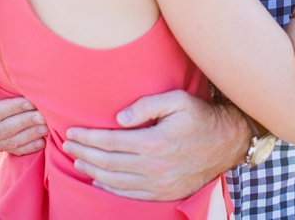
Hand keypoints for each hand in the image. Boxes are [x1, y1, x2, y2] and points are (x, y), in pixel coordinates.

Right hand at [0, 63, 47, 154]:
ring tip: (47, 126)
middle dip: (26, 122)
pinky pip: (15, 151)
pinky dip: (30, 147)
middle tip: (44, 114)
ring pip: (12, 142)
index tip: (30, 101)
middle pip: (5, 130)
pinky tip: (43, 140)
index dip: (12, 108)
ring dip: (31, 135)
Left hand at [63, 90, 249, 200]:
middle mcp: (154, 166)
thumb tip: (118, 117)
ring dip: (92, 171)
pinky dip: (111, 189)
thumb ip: (145, 105)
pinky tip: (98, 181)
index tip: (72, 131)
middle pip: (108, 162)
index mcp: (154, 142)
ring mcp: (160, 183)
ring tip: (77, 160)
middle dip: (84, 153)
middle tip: (67, 145)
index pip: (110, 141)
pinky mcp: (166, 192)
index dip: (88, 137)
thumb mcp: (176, 100)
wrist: (227, 142)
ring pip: (116, 181)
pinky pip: (132, 194)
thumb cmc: (199, 115)